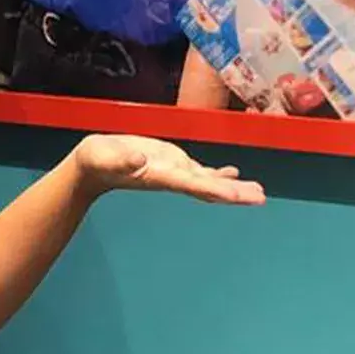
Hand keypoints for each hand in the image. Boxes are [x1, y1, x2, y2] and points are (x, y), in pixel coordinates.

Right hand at [70, 135, 264, 205]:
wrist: (94, 165)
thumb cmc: (97, 161)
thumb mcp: (104, 157)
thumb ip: (120, 159)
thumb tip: (138, 158)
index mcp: (161, 176)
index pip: (195, 185)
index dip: (218, 189)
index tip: (239, 195)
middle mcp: (173, 178)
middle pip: (210, 188)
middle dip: (235, 193)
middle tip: (260, 197)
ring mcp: (175, 172)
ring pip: (210, 182)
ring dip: (234, 187)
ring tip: (258, 191)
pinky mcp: (172, 164)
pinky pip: (201, 173)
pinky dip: (219, 175)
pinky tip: (234, 173)